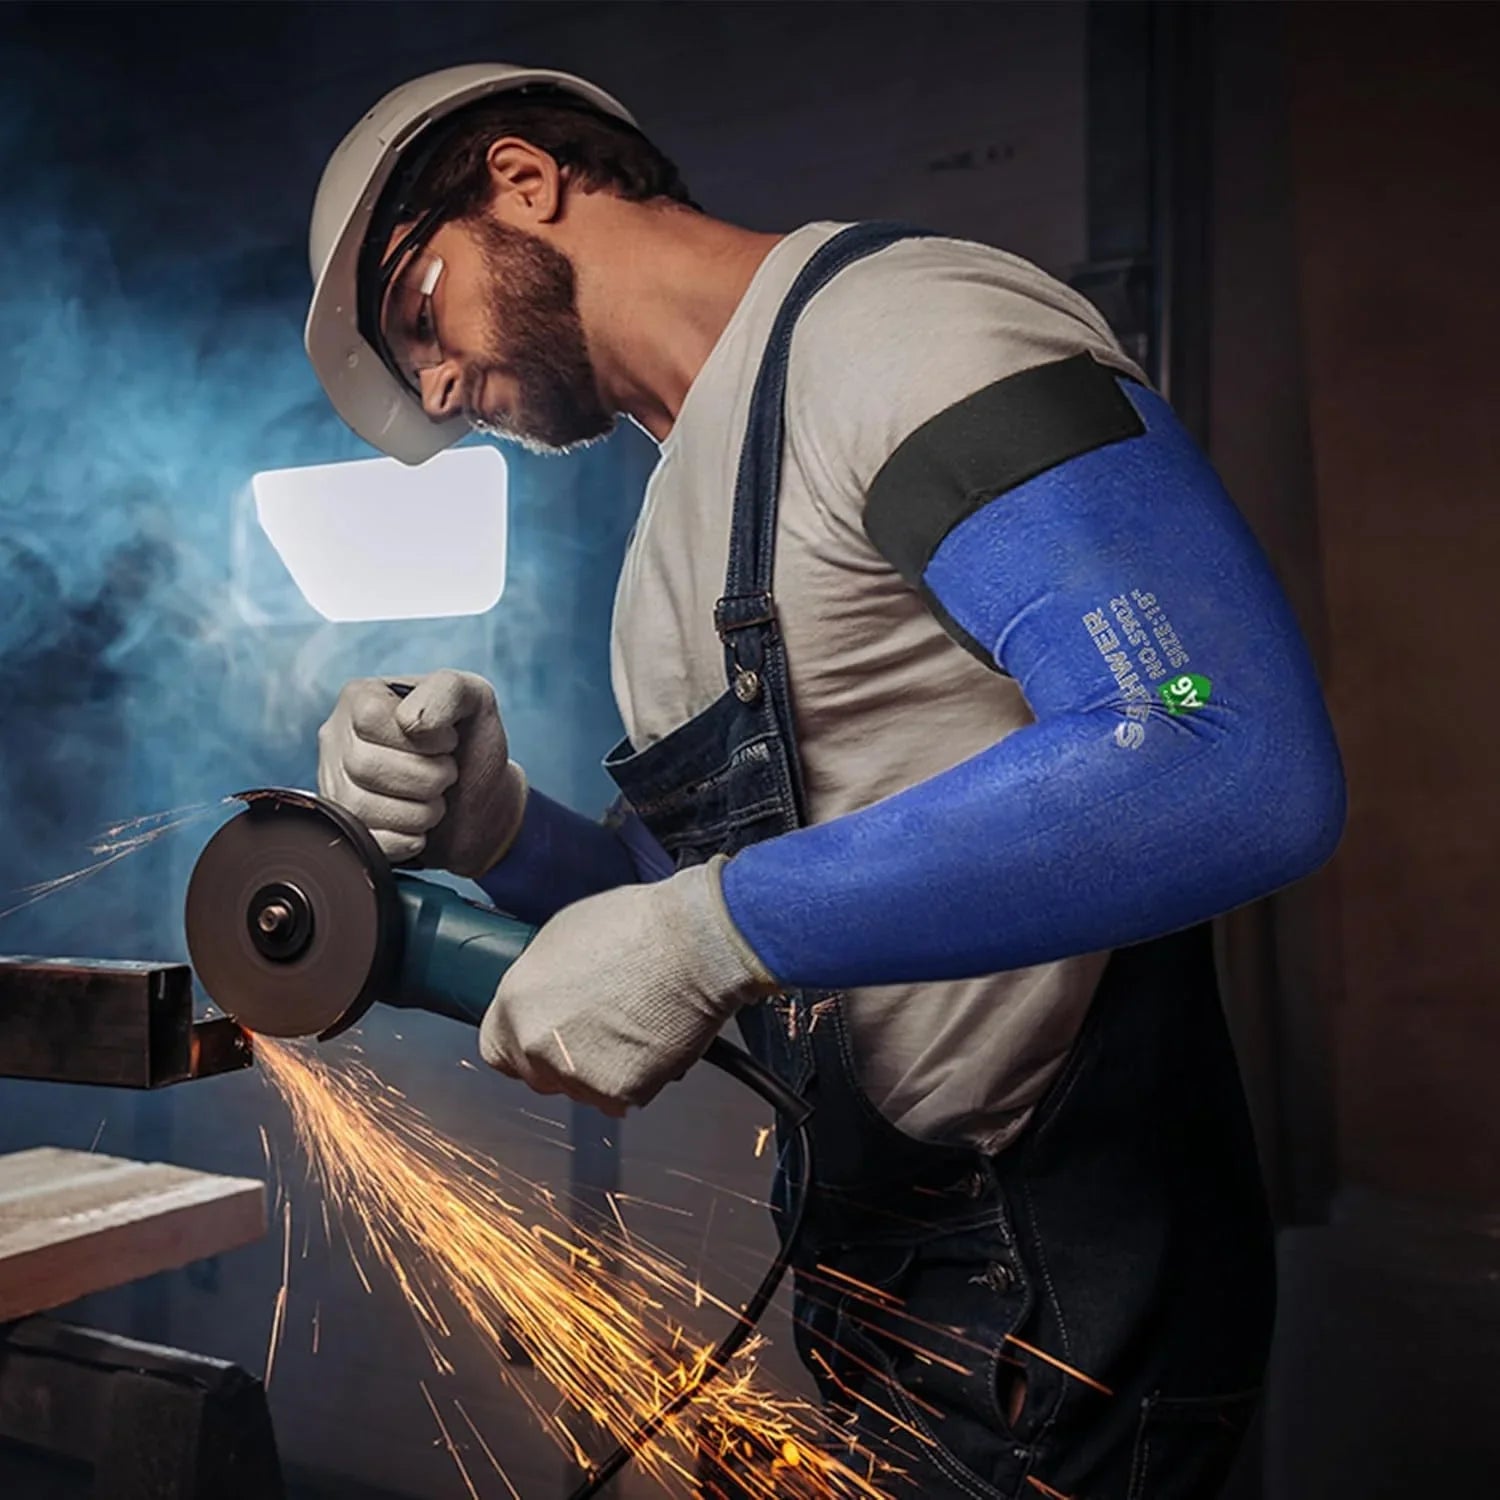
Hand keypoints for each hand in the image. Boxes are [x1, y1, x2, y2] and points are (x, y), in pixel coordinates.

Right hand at [317, 669, 526, 876]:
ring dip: (419, 811)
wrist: (480, 798)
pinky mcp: (346, 827)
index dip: (421, 738)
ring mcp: (336, 785)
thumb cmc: (471, 742)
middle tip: (448, 774)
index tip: (450, 742)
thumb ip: (446, 691)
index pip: (371, 717)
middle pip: (364, 765)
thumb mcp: (473, 698)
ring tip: (437, 799)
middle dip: (426, 777)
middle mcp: (338, 739)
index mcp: (362, 698)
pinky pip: (364, 841)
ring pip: (360, 806)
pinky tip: (423, 827)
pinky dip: (406, 840)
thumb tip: (410, 721)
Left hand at [478, 856, 778, 1114]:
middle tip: (600, 1030)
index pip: (497, 1051)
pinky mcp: (617, 1092)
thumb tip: (542, 999)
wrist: (692, 944)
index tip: (545, 1040)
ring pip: (580, 1090)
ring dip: (600, 1071)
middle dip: (565, 1059)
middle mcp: (535, 1045)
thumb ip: (539, 982)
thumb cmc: (636, 927)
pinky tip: (651, 1041)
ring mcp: (575, 1074)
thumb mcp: (562, 937)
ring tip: (632, 1027)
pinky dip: (637, 1078)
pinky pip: (621, 1098)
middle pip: (539, 1075)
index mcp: (515, 1004)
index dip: (523, 1046)